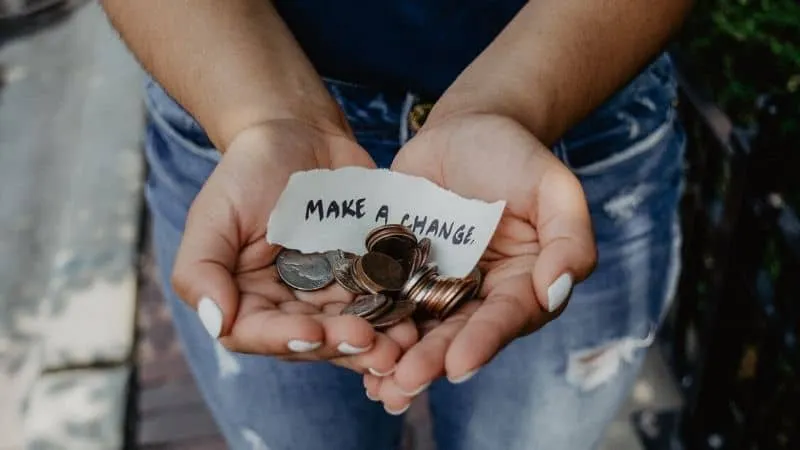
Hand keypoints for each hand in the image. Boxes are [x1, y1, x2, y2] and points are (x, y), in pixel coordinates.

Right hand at [171, 120, 417, 374]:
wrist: (300, 134)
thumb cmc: (248, 171)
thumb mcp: (214, 213)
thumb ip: (201, 269)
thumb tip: (216, 322)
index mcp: (247, 298)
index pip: (258, 333)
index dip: (285, 339)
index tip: (313, 332)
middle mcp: (288, 305)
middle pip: (312, 340)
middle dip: (341, 345)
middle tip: (371, 343)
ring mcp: (330, 294)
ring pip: (351, 330)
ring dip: (377, 343)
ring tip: (402, 344)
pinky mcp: (366, 277)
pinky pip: (382, 302)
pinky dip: (398, 315)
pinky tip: (416, 321)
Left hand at [363, 113, 596, 412]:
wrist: (464, 129)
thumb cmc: (515, 154)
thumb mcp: (553, 186)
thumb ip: (569, 237)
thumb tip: (557, 290)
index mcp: (523, 283)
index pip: (506, 317)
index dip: (484, 341)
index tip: (459, 364)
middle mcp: (480, 295)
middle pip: (458, 333)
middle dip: (432, 360)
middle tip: (405, 382)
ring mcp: (438, 285)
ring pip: (419, 328)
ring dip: (398, 358)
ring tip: (377, 384)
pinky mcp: (401, 271)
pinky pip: (385, 301)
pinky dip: (371, 325)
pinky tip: (350, 348)